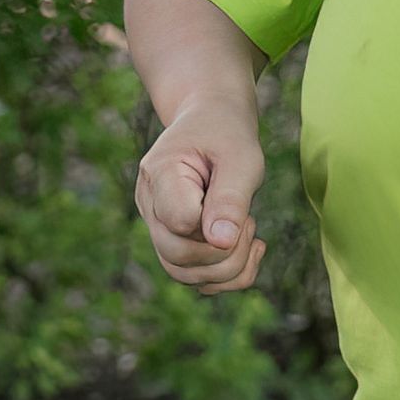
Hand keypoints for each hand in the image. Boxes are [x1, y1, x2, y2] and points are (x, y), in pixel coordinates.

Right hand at [135, 103, 266, 293]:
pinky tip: (251, 248)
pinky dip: (228, 275)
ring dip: (228, 267)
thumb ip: (230, 198)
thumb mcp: (241, 156)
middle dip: (226, 253)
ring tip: (248, 229)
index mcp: (159, 173)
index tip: (239, 204)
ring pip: (183, 274)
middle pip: (176, 257)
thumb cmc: (227, 135)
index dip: (215, 226)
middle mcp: (149, 204)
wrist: (212, 122)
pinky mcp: (172, 240)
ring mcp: (157, 225)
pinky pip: (194, 276)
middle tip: (249, 220)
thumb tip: (221, 242)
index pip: (180, 223)